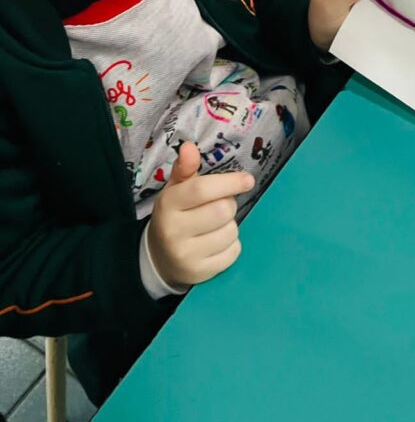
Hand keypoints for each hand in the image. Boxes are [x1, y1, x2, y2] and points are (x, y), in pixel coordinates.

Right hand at [146, 142, 254, 287]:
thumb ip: (185, 168)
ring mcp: (186, 255)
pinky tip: (216, 242)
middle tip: (220, 205)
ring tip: (215, 225)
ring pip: (231, 231)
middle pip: (222, 210)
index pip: (202, 189)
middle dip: (229, 204)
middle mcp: (173, 231)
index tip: (248, 180)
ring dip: (230, 224)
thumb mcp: (175, 190)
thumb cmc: (175, 215)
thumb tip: (189, 147)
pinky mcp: (200, 273)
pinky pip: (233, 252)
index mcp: (167, 205)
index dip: (229, 182)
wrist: (159, 259)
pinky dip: (231, 244)